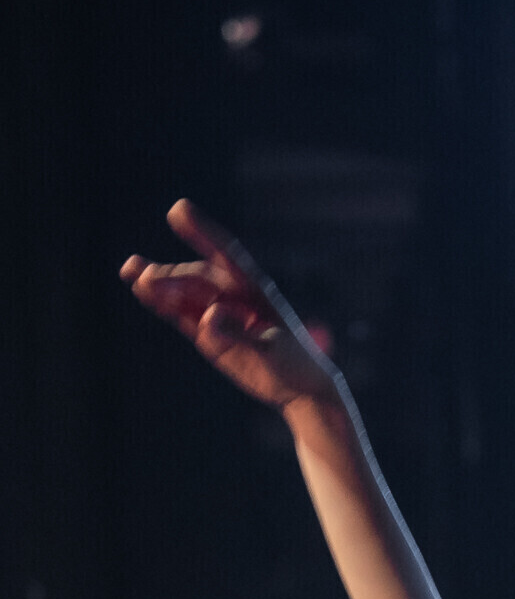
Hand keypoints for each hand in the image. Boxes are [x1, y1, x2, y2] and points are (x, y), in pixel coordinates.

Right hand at [122, 200, 340, 415]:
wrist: (300, 388)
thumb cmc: (294, 364)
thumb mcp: (271, 351)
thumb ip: (239, 335)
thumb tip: (208, 317)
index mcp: (255, 288)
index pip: (225, 254)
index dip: (202, 232)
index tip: (178, 209)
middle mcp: (234, 296)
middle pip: (197, 279)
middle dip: (171, 276)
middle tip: (145, 276)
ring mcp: (219, 314)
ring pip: (184, 293)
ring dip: (159, 283)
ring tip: (130, 272)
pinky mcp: (209, 334)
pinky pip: (182, 315)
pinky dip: (163, 305)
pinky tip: (141, 292)